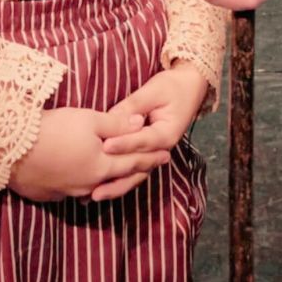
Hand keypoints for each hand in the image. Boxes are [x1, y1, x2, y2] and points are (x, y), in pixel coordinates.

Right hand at [7, 105, 171, 203]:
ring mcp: (67, 192)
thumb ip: (118, 124)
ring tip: (121, 173)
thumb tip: (141, 122)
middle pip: (118, 179)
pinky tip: (86, 179)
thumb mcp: (90, 120)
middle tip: (151, 167)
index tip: (166, 155)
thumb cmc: (55, 129)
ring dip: (111, 179)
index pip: (133, 162)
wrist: (12, 149)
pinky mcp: (49, 194)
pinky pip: (75, 190)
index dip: (151, 157)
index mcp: (101, 167)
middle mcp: (88, 185)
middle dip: (136, 171)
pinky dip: (87, 183)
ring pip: (96, 187)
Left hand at [96, 64, 209, 201]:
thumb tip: (110, 117)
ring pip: (135, 175)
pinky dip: (118, 179)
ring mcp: (154, 154)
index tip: (105, 146)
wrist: (189, 88)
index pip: (142, 141)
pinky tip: (100, 188)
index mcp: (167, 133)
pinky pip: (132, 169)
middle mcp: (162, 149)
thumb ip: (132, 105)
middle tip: (93, 185)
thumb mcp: (153, 90)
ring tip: (94, 195)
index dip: (124, 143)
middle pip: (138, 167)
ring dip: (115, 185)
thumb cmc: (172, 87)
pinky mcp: (147, 153)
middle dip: (115, 175)